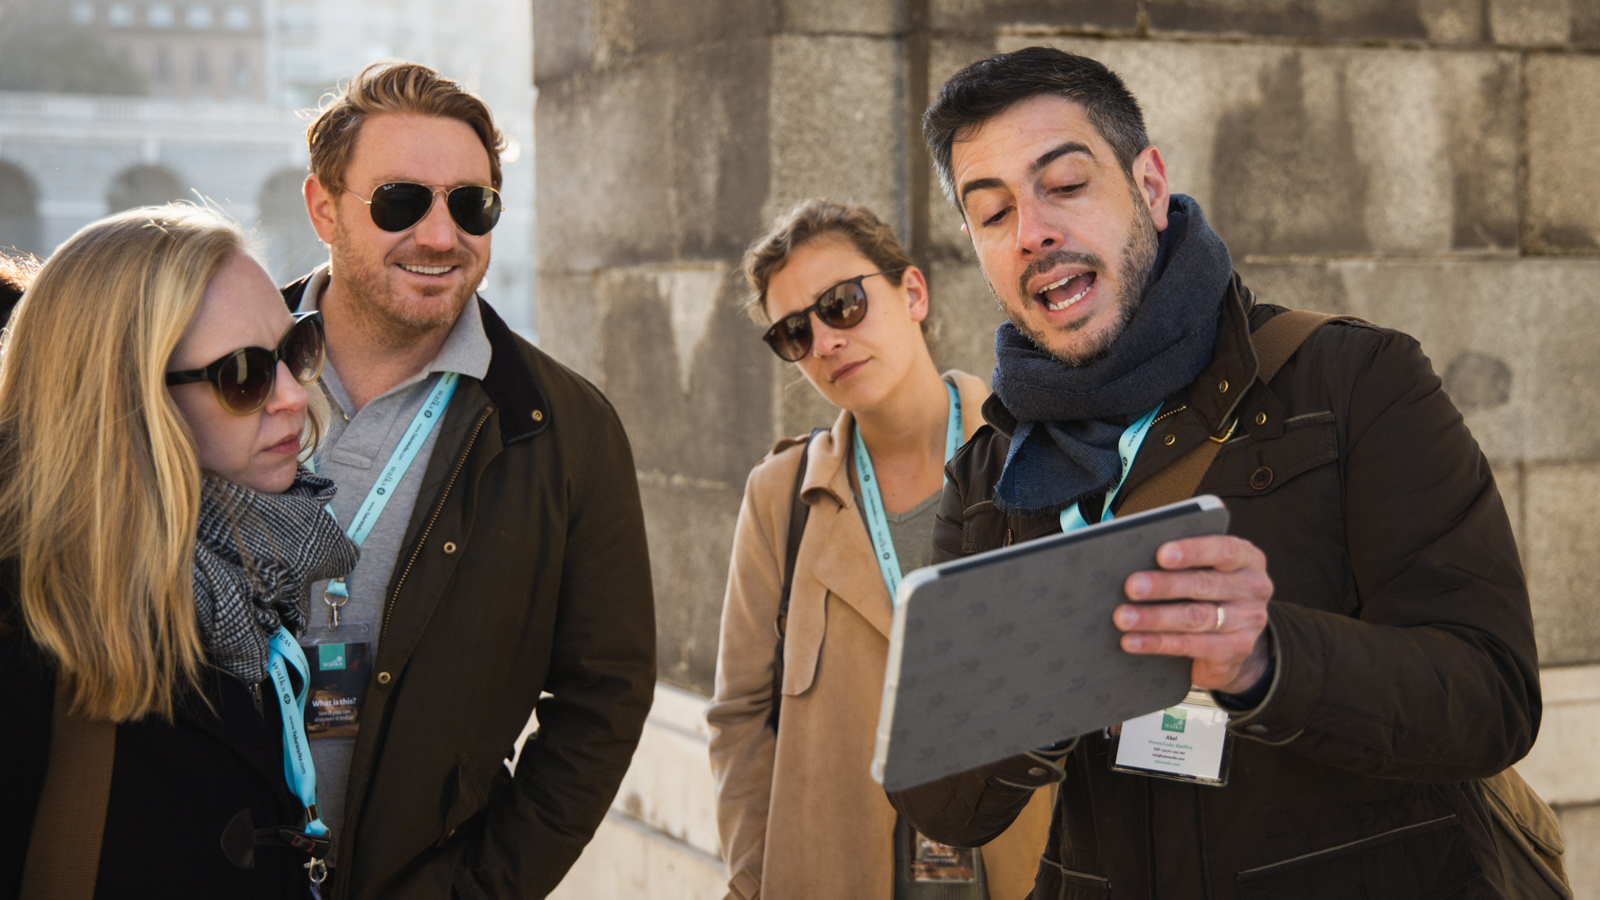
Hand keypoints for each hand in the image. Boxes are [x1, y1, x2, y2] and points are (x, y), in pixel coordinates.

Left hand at [1114, 535, 1273, 693]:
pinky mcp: (1236, 650)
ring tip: (1123, 617)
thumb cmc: (1208, 592)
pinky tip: (1132, 641)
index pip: (1223, 550)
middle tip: (1131, 587)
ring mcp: (1249, 621)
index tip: (1161, 555)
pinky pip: (1191, 645)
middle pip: (1204, 585)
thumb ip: (1182, 561)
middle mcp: (1254, 588)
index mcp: (1247, 558)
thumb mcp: (1206, 570)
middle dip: (1164, 586)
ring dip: (1154, 617)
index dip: (1192, 551)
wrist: (1232, 641)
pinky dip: (1157, 642)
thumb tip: (1135, 557)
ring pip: (1195, 617)